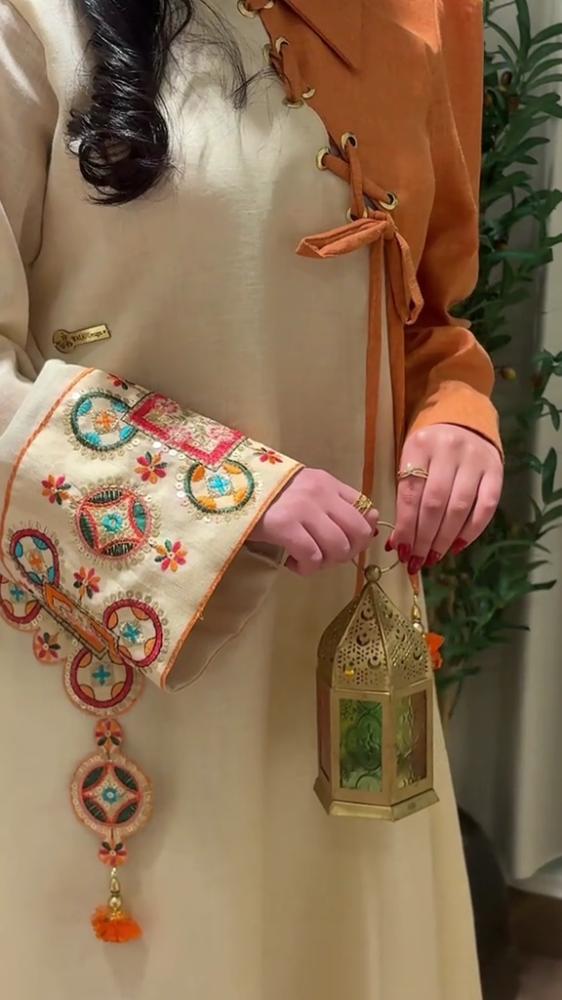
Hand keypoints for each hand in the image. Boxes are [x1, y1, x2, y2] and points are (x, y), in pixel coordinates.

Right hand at [250, 468, 378, 575]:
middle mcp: (320, 492)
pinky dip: (306, 568)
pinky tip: (291, 562)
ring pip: (339, 548)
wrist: (224, 488)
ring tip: (307, 561)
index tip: (345, 544)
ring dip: (326, 563)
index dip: (362, 534)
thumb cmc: (264, 495)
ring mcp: (303, 508)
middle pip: (359, 532)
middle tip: (326, 557)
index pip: (366, 509)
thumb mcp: (302, 490)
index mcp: (326, 482)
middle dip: (348, 553)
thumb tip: (368, 524)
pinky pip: (313, 557)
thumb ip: (331, 503)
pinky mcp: (285, 525)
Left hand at [389, 424, 502, 573]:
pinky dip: (472, 530)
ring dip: (444, 539)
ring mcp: (475, 459)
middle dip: (423, 538)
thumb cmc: (431, 448)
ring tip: (433, 557)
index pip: (410, 493)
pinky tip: (458, 546)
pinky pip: (486, 507)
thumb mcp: (412, 461)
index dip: (405, 526)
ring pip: (459, 508)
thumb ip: (406, 497)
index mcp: (420, 445)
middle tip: (416, 561)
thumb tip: (398, 543)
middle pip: (434, 504)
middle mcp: (449, 450)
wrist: (465, 419)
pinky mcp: (496, 470)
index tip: (400, 550)